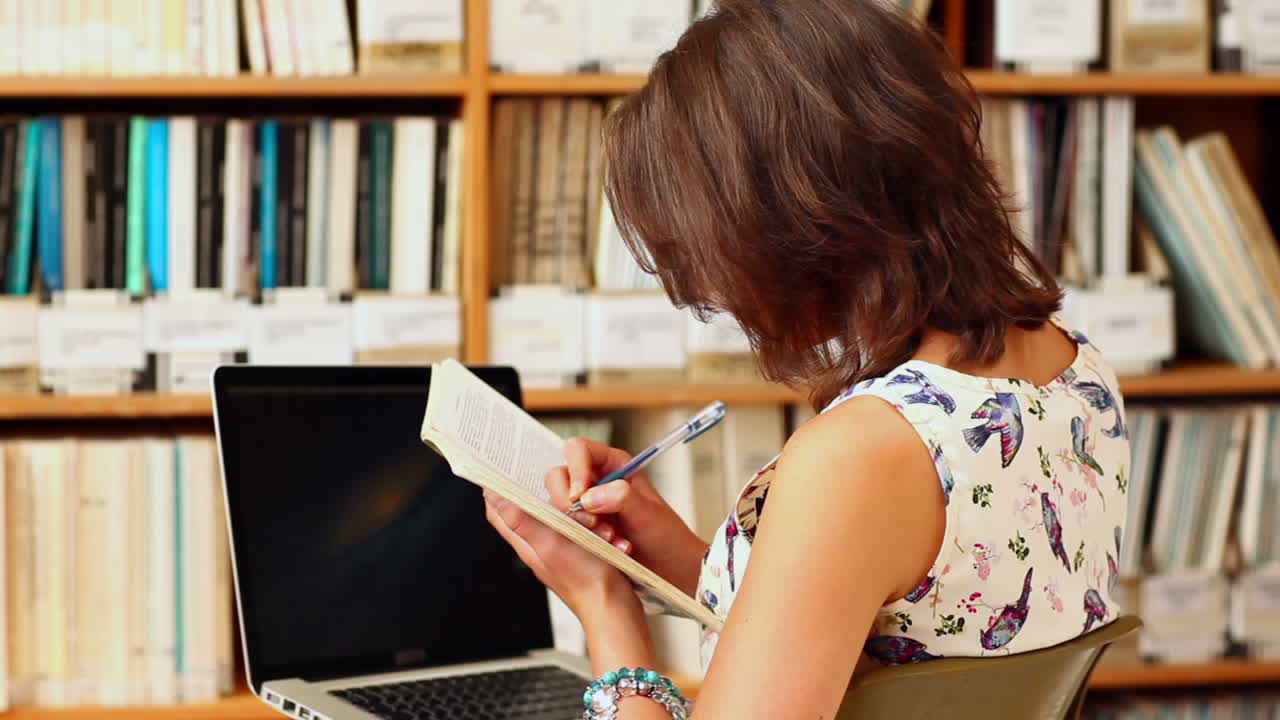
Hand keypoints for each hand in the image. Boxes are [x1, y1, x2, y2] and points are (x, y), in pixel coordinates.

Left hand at [483, 469, 635, 617]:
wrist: (613, 606)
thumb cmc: (584, 580)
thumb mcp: (549, 546)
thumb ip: (523, 522)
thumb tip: (496, 500)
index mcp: (526, 543)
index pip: (498, 512)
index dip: (495, 489)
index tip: (499, 470)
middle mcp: (539, 544)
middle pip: (524, 509)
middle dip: (533, 492)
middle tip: (541, 478)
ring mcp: (559, 547)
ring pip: (553, 515)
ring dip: (563, 505)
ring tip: (574, 501)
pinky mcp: (579, 550)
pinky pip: (576, 525)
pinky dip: (583, 517)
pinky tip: (593, 516)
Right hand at [563, 437, 708, 596]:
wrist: (671, 566)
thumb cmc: (666, 534)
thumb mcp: (647, 513)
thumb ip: (620, 497)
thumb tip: (588, 497)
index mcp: (613, 464)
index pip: (578, 450)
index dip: (574, 469)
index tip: (578, 495)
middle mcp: (596, 480)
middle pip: (559, 476)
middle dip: (567, 501)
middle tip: (591, 522)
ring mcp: (587, 504)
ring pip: (559, 504)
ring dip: (577, 523)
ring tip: (609, 537)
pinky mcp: (582, 527)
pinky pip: (566, 527)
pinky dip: (581, 538)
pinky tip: (607, 547)